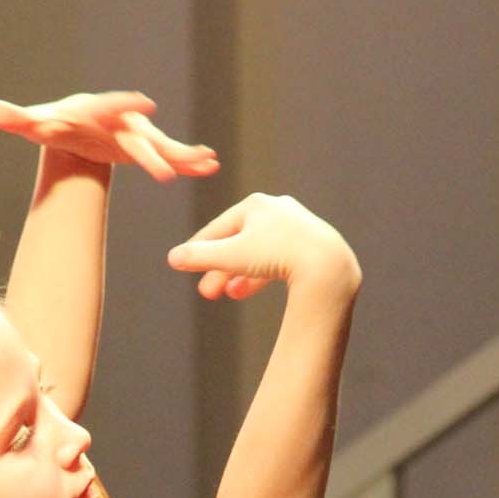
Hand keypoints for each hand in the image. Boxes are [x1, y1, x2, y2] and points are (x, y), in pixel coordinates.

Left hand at [0, 92, 217, 182]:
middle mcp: (122, 120)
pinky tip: (209, 166)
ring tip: (207, 162)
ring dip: (182, 155)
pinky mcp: (145, 149)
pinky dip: (187, 161)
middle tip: (167, 171)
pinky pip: (169, 156)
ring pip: (161, 146)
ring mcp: (137, 135)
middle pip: (139, 138)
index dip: (125, 106)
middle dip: (153, 154)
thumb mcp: (33, 123)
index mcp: (97, 110)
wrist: (74, 128)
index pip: (111, 107)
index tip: (142, 104)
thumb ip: (14, 117)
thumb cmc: (53, 123)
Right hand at [167, 193, 359, 300]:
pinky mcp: (310, 244)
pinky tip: (247, 291)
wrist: (326, 264)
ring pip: (258, 252)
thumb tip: (172, 258)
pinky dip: (260, 274)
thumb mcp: (232, 256)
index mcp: (255, 204)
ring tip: (227, 294)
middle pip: (238, 241)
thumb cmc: (278, 255)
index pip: (218, 227)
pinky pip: (278, 258)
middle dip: (219, 269)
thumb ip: (201, 257)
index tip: (184, 264)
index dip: (199, 248)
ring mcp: (295, 225)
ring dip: (238, 274)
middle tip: (206, 293)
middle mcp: (276, 208)